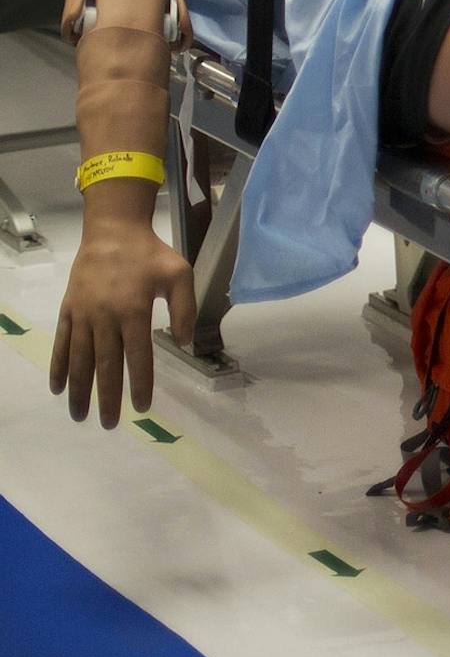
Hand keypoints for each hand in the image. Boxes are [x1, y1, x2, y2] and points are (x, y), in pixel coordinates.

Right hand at [50, 223, 196, 427]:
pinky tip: (57, 388)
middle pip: (106, 364)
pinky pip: (61, 343)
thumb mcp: (179, 274)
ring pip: (79, 359)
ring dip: (79, 389)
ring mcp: (83, 314)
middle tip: (111, 424)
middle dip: (108, 396)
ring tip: (80, 415)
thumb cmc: (150, 254)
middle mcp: (105, 317)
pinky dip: (58, 366)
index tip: (143, 407)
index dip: (140, 383)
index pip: (138, 356)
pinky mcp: (68, 310)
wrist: (112, 232)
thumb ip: (185, 309)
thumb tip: (185, 343)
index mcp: (134, 310)